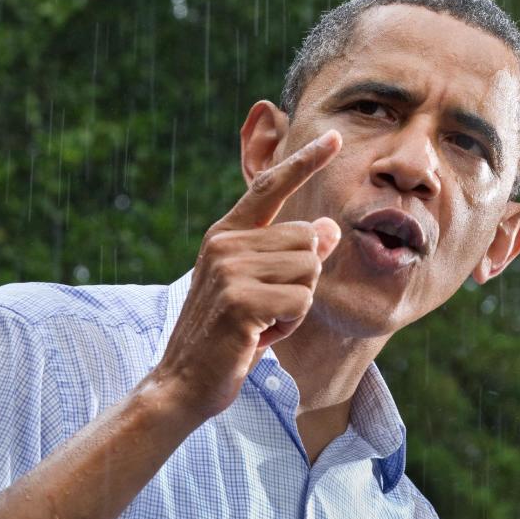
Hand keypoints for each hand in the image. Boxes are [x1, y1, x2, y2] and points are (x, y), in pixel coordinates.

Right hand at [156, 130, 342, 421]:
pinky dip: (290, 325)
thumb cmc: (228, 334)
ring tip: (263, 322)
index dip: (305, 161)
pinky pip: (300, 301)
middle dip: (303, 280)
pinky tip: (259, 336)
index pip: (271, 186)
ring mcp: (229, 270)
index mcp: (227, 233)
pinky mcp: (240, 300)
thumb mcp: (260, 287)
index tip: (335, 137)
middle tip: (269, 308)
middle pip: (307, 239)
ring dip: (297, 305)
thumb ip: (290, 255)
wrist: (184, 382)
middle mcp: (225, 243)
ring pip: (309, 270)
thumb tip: (328, 228)